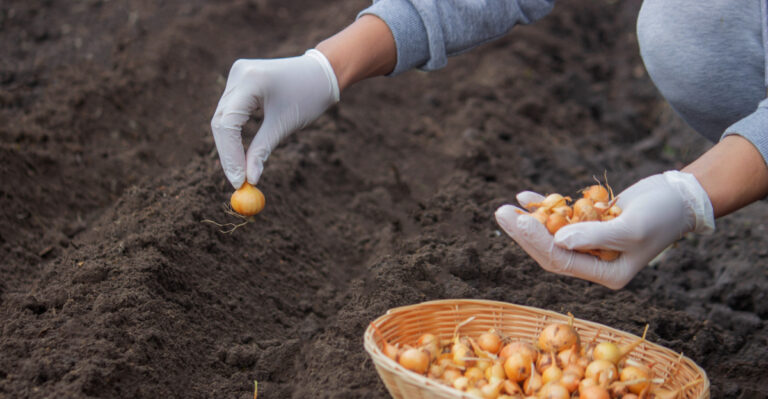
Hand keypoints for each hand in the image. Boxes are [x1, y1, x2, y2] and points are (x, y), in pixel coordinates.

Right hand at [210, 49, 339, 188]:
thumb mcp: (285, 125)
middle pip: (221, 120)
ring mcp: (237, 76)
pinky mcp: (240, 82)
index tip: (238, 180)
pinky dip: (234, 133)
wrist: (322, 72)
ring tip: (240, 171)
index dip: (229, 154)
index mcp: (250, 80)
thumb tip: (249, 179)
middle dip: (228, 153)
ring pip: (223, 117)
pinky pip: (231, 112)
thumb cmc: (309, 96)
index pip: (228, 122)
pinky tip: (240, 154)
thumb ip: (262, 150)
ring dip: (229, 145)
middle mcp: (238, 75)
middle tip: (237, 181)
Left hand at [495, 171, 714, 288]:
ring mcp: (591, 245)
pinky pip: (561, 219)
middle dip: (524, 234)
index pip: (562, 261)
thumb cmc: (662, 215)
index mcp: (607, 275)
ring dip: (529, 222)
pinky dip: (544, 208)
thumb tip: (558, 240)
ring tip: (505, 208)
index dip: (537, 241)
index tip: (518, 220)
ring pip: (551, 236)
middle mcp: (596, 264)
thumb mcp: (630, 228)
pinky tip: (525, 197)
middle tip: (500, 214)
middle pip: (550, 251)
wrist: (682, 197)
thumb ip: (594, 236)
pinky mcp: (590, 225)